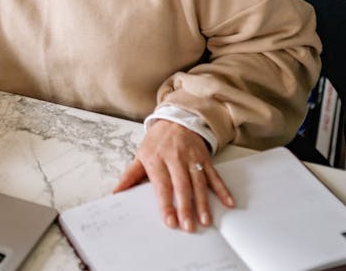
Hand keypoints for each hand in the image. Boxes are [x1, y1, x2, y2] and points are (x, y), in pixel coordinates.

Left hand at [113, 119, 234, 231]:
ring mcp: (192, 159)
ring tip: (205, 221)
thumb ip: (130, 176)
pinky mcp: (205, 159)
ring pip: (199, 184)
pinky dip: (223, 190)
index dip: (166, 204)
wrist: (176, 119)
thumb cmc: (156, 141)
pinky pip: (214, 176)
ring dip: (203, 203)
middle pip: (182, 187)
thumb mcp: (140, 155)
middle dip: (186, 208)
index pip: (162, 185)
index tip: (169, 220)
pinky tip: (228, 203)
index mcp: (157, 159)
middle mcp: (176, 159)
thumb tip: (117, 193)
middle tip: (188, 227)